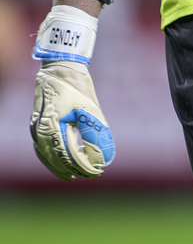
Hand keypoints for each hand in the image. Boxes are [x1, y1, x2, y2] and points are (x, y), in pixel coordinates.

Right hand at [31, 60, 114, 180]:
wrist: (61, 68)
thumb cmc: (77, 86)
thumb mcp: (90, 109)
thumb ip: (96, 132)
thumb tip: (104, 156)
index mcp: (53, 125)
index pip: (69, 154)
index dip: (84, 165)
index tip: (98, 170)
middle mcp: (40, 129)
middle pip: (56, 158)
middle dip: (73, 169)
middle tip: (90, 174)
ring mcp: (36, 127)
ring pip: (46, 155)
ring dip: (60, 167)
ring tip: (74, 175)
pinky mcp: (37, 125)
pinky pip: (42, 148)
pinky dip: (51, 158)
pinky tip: (61, 163)